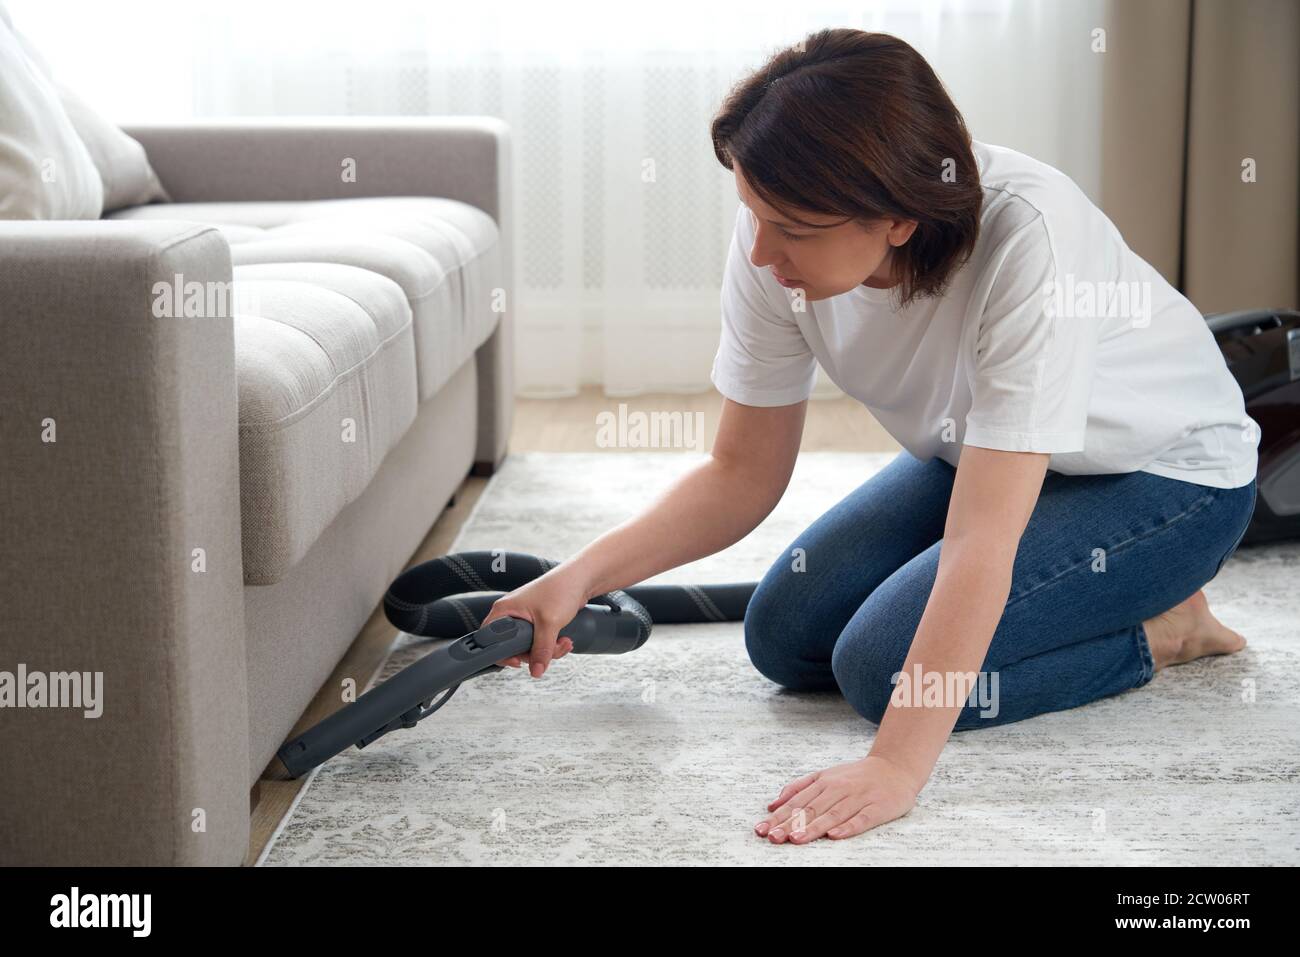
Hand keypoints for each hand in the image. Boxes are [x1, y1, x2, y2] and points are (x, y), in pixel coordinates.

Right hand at [480, 565, 591, 677]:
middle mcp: (512, 614)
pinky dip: (552, 644)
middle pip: (514, 647)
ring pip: (530, 647)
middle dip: (535, 653)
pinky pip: (540, 641)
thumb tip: (536, 671)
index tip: (519, 661)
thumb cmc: (560, 589)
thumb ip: (541, 650)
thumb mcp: (549, 623)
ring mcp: (525, 619)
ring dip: (549, 650)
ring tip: (564, 642)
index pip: (490, 639)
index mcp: (504, 610)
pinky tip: (565, 640)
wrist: (580, 579)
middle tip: (550, 651)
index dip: (503, 654)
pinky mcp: (537, 622)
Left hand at [754, 754, 920, 843]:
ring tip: (796, 839)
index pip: (797, 802)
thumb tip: (773, 805)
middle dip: (790, 824)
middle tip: (773, 837)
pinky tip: (834, 835)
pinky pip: (861, 819)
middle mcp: (839, 788)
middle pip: (811, 809)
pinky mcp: (877, 807)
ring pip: (833, 814)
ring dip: (813, 828)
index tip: (762, 829)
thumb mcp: (824, 775)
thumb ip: (798, 788)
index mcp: (823, 781)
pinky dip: (848, 827)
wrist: (895, 768)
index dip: (779, 816)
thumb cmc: (856, 776)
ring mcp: (858, 798)